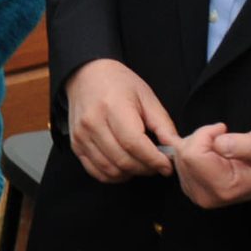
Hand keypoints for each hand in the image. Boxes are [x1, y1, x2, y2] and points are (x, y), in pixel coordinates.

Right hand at [64, 58, 179, 182]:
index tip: (167, 166)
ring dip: (131, 173)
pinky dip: (114, 176)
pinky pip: (96, 171)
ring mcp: (81, 135)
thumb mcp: (147, 97)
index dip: (154, 160)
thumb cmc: (119, 84)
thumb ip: (163, 125)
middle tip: (157, 165)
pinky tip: (125, 167)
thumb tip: (175, 149)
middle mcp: (93, 123)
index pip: (134, 144)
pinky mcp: (75, 144)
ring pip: (110, 170)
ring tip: (142, 165)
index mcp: (113, 107)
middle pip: (123, 160)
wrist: (87, 75)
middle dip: (145, 168)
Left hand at [171, 123, 250, 208]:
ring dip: (196, 143)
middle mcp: (204, 195)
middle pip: (182, 155)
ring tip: (219, 146)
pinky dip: (191, 149)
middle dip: (199, 139)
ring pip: (178, 156)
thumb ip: (242, 144)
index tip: (222, 130)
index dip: (204, 135)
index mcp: (222, 187)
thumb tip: (219, 143)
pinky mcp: (189, 186)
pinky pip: (178, 160)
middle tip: (223, 138)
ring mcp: (195, 192)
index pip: (192, 155)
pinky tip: (208, 149)